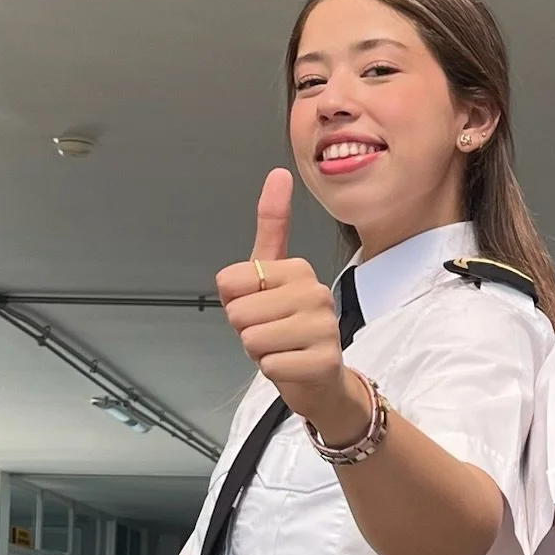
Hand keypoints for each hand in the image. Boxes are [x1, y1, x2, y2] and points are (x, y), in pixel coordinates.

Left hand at [214, 169, 369, 441]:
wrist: (322, 381)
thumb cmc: (288, 329)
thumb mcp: (270, 278)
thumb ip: (271, 229)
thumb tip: (280, 172)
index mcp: (297, 268)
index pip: (230, 281)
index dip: (235, 302)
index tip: (261, 307)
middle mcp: (315, 291)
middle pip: (238, 312)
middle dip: (246, 330)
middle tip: (272, 334)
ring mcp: (323, 326)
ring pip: (252, 339)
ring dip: (259, 352)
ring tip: (281, 349)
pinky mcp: (323, 359)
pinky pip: (269, 365)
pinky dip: (272, 372)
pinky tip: (292, 366)